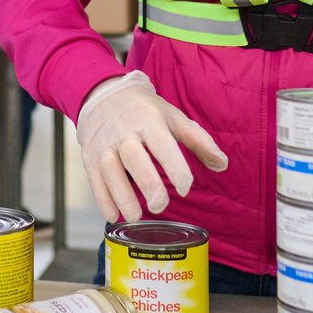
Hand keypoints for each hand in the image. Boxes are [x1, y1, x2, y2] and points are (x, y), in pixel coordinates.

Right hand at [76, 71, 227, 222]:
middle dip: (147, 183)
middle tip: (160, 206)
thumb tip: (222, 164)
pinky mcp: (90, 157)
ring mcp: (105, 145)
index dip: (174, 166)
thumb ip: (198, 141)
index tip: (185, 188)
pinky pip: (94, 179)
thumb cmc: (144, 111)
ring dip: (121, 195)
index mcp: (149, 122)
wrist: (103, 95)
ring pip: (110, 170)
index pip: (162, 144)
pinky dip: (102, 199)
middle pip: (134, 157)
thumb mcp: (172, 117)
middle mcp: (125, 133)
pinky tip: (113, 216)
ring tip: (135, 217)